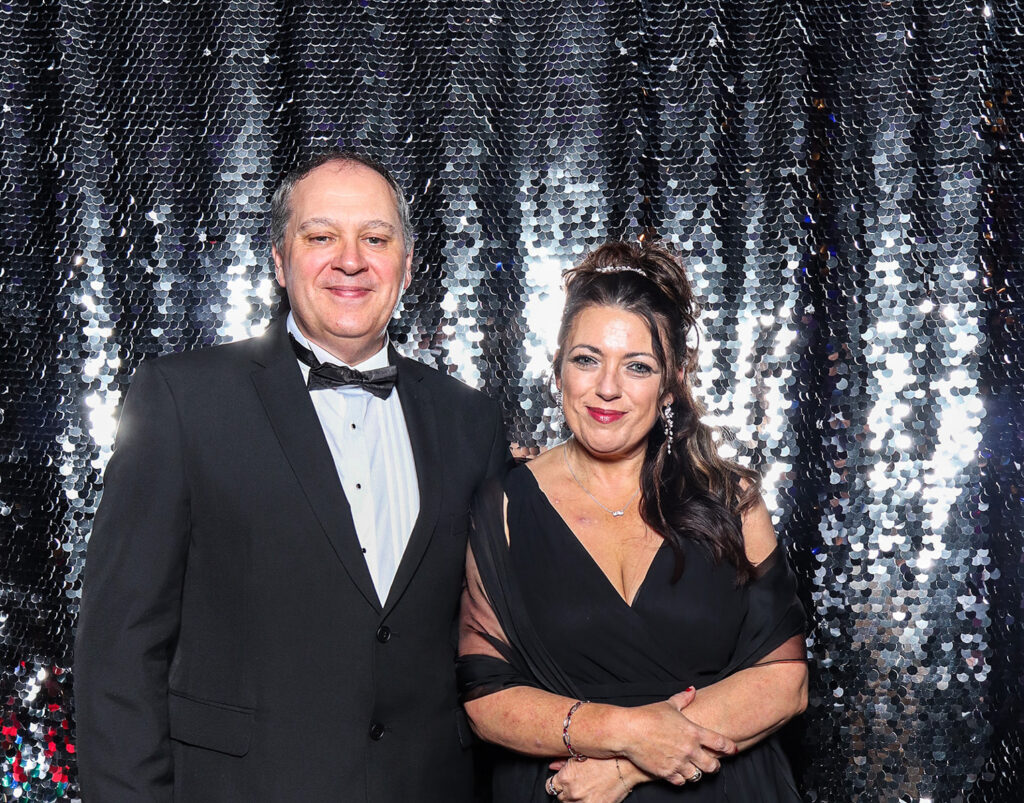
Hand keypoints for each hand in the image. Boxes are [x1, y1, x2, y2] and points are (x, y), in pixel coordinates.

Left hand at [545, 758, 632, 802]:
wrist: (625, 766)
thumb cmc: (604, 757)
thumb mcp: (580, 755)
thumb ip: (563, 763)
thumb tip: (552, 767)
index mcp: (566, 778)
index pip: (550, 787)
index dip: (556, 784)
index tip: (561, 782)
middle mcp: (572, 792)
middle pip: (560, 797)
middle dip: (566, 791)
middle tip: (577, 784)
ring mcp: (584, 802)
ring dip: (575, 799)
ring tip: (586, 789)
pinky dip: (586, 802)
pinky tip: (593, 795)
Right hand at [619, 686, 735, 785]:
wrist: (628, 731)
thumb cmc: (647, 716)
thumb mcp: (668, 705)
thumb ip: (683, 699)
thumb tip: (692, 690)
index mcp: (693, 731)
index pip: (720, 743)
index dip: (729, 747)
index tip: (732, 750)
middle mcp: (689, 749)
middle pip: (712, 765)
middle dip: (714, 765)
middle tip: (711, 763)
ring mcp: (679, 762)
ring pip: (697, 776)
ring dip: (696, 772)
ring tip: (692, 767)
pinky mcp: (667, 773)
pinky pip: (681, 782)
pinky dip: (681, 778)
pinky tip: (678, 772)